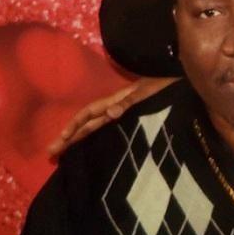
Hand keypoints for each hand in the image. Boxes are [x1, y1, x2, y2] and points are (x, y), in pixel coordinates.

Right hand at [47, 77, 179, 160]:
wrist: (182, 82)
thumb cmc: (164, 86)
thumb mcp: (147, 93)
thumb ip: (129, 101)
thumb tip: (110, 113)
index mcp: (116, 100)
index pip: (88, 113)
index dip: (73, 126)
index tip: (60, 141)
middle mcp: (116, 107)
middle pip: (88, 122)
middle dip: (69, 136)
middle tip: (51, 153)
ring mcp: (124, 113)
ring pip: (96, 125)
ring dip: (79, 137)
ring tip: (64, 152)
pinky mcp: (135, 118)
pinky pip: (110, 130)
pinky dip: (97, 138)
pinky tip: (93, 147)